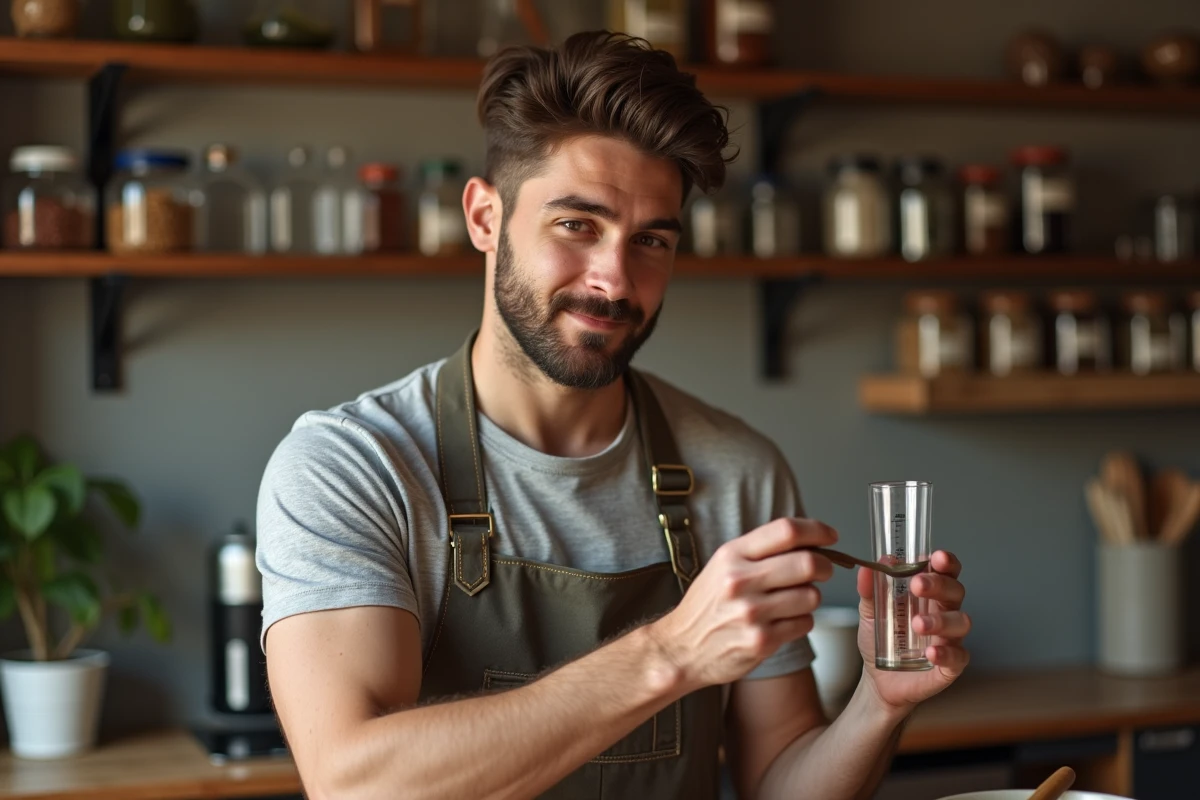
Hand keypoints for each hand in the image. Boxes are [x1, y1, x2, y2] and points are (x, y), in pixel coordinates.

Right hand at [647, 518, 836, 689]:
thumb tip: (808, 542)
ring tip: (793, 600)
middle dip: (825, 566)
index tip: (830, 536)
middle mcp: (741, 581)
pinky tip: (784, 621)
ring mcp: (752, 613)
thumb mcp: (722, 565)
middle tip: (823, 570)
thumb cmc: (707, 605)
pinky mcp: (762, 641)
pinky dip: (802, 621)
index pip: (786, 531)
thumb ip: (759, 551)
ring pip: (811, 596)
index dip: (817, 531)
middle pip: (807, 563)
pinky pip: (805, 623)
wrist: (681, 648)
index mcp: (732, 555)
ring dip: (811, 597)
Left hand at [856, 551, 970, 712]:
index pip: (946, 571)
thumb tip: (868, 566)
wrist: (877, 679)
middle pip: (955, 591)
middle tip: (918, 585)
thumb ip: (869, 590)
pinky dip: (945, 653)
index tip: (936, 557)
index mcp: (929, 594)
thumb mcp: (870, 612)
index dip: (946, 562)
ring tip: (917, 624)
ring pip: (961, 622)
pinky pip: (958, 657)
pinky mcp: (951, 665)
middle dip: (939, 584)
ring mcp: (950, 639)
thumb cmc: (881, 639)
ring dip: (941, 620)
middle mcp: (944, 612)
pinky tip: (931, 652)